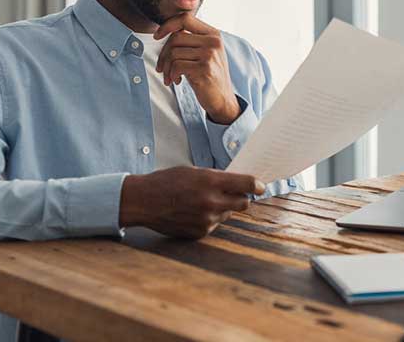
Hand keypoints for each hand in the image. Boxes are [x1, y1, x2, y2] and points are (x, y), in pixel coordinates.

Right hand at [119, 166, 264, 238]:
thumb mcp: (193, 171)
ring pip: (228, 214)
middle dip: (241, 197)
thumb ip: (216, 178)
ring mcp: (207, 219)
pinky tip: (194, 212)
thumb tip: (236, 183)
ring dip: (223, 208)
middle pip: (243, 203)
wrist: (143, 201)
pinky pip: (215, 225)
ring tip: (202, 201)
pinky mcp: (200, 232)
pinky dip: (210, 219)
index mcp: (210, 181)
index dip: (257, 185)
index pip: (247, 184)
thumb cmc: (167, 181)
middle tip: (233, 193)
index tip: (260, 186)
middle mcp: (211, 202)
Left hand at [154, 14, 240, 123]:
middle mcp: (213, 41)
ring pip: (174, 53)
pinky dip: (171, 75)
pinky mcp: (205, 69)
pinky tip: (176, 81)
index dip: (167, 25)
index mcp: (213, 34)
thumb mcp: (204, 53)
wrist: (222, 99)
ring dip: (166, 67)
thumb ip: (191, 40)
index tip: (157, 36)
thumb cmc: (209, 76)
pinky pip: (176, 66)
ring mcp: (210, 55)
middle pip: (176, 38)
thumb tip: (165, 31)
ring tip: (170, 77)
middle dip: (163, 54)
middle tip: (161, 67)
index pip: (185, 18)